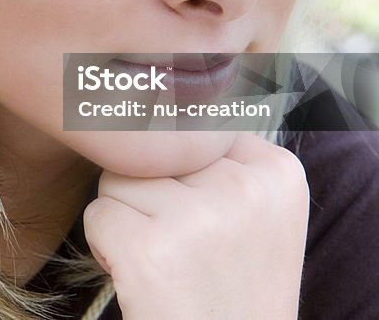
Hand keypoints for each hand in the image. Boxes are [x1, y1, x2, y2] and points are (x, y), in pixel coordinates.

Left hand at [83, 132, 308, 318]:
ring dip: (128, 222)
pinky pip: (99, 214)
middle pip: (154, 147)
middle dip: (152, 196)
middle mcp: (246, 186)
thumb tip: (150, 86)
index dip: (181, 175)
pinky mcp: (152, 250)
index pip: (192, 126)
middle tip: (185, 252)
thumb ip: (219, 155)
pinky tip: (146, 282)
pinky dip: (108, 251)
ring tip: (168, 266)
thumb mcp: (254, 216)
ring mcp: (200, 217)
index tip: (207, 225)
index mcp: (279, 171)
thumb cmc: (232, 291)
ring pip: (120, 177)